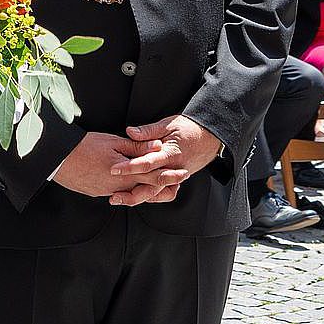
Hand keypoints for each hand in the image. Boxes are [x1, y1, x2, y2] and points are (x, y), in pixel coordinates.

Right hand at [54, 132, 177, 199]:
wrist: (57, 159)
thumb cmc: (83, 147)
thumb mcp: (113, 142)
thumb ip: (136, 147)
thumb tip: (157, 146)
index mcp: (125, 172)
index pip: (154, 175)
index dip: (170, 175)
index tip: (183, 174)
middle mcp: (119, 186)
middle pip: (146, 188)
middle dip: (161, 185)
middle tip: (176, 182)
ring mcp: (107, 192)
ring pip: (131, 193)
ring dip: (142, 188)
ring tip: (150, 181)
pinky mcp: (97, 193)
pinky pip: (116, 192)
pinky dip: (125, 189)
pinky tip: (126, 182)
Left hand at [108, 115, 223, 205]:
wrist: (210, 136)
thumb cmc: (188, 128)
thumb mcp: (167, 124)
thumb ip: (148, 131)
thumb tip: (130, 132)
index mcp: (170, 154)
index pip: (147, 163)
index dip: (130, 167)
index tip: (114, 169)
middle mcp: (174, 169)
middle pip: (152, 186)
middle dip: (131, 193)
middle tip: (113, 196)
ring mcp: (176, 176)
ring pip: (157, 193)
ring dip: (139, 198)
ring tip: (120, 199)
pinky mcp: (177, 180)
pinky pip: (164, 193)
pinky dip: (151, 197)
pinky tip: (136, 196)